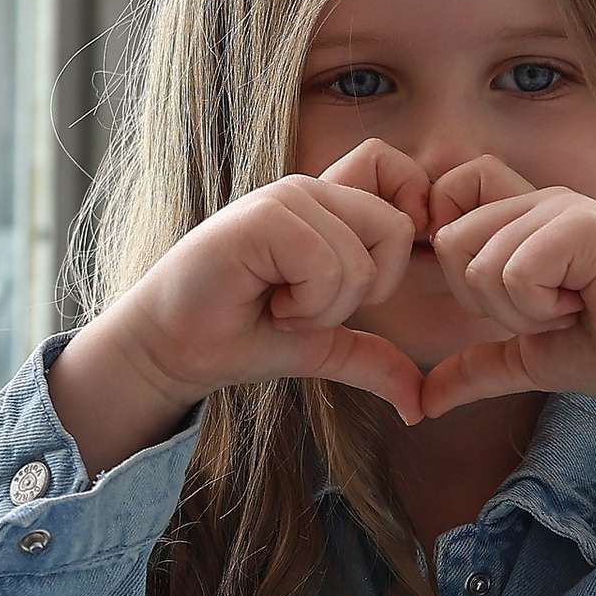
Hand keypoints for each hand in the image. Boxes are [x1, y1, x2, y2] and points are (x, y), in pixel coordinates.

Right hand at [46, 142, 429, 472]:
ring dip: (323, 307)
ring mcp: (285, 198)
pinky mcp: (262, 217)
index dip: (395, 256)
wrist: (175, 348)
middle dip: (360, 294)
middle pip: (395, 232)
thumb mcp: (323, 347)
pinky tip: (268, 302)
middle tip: (307, 307)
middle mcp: (311, 190)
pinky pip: (325, 264)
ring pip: (358, 259)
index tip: (356, 296)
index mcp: (331, 206)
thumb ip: (373, 358)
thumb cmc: (240, 335)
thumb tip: (420, 405)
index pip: (405, 199)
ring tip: (280, 305)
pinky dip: (305, 303)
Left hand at [417, 159, 595, 457]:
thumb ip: (475, 366)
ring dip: (523, 313)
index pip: (445, 220)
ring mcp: (564, 206)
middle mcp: (541, 198)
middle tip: (550, 314)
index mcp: (525, 215)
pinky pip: (516, 273)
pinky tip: (585, 307)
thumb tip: (421, 402)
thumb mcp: (529, 358)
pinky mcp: (585, 227)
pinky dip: (543, 311)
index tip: (511, 307)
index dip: (459, 272)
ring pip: (481, 266)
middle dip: (489, 304)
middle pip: (450, 243)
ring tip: (573, 311)